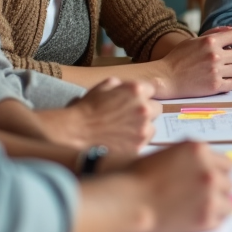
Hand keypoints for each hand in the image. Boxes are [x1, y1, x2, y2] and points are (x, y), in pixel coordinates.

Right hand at [37, 78, 160, 152]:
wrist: (75, 132)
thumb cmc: (86, 108)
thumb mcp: (102, 86)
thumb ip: (120, 85)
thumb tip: (126, 87)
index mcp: (136, 90)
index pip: (152, 89)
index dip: (143, 95)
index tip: (135, 100)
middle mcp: (143, 108)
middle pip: (157, 108)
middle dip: (146, 111)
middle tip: (131, 116)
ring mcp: (143, 129)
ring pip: (152, 127)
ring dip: (143, 127)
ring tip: (125, 131)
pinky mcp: (139, 146)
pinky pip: (144, 142)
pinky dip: (136, 142)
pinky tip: (122, 141)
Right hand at [131, 141, 231, 231]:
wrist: (129, 202)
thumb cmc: (139, 177)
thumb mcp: (169, 154)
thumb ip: (192, 158)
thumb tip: (210, 166)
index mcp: (199, 150)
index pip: (226, 164)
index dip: (216, 173)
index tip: (207, 182)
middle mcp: (209, 170)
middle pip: (228, 183)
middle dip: (217, 189)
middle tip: (199, 197)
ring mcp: (210, 194)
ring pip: (229, 202)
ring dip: (217, 205)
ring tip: (199, 209)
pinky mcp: (207, 216)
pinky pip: (221, 219)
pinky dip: (212, 220)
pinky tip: (196, 218)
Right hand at [154, 26, 231, 98]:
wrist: (165, 78)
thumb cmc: (177, 58)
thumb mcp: (192, 41)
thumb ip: (213, 34)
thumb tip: (231, 29)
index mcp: (210, 41)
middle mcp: (215, 55)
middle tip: (228, 61)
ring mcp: (216, 71)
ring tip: (224, 72)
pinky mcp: (215, 86)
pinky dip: (229, 83)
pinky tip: (221, 81)